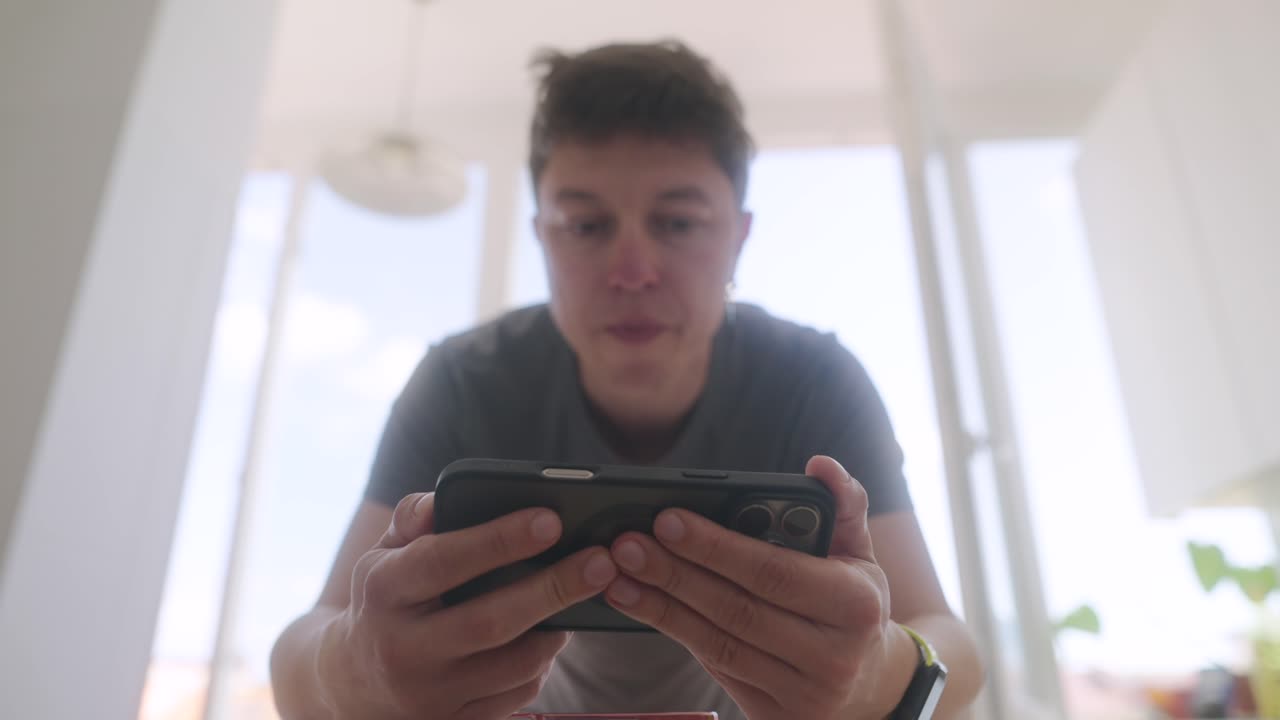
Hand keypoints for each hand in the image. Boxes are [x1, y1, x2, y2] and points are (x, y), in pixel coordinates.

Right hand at [317, 492, 618, 719]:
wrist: (351, 682)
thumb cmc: (385, 598)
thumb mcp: (383, 553)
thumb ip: (413, 517)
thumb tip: (441, 498)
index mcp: (383, 591)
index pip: (443, 561)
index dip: (499, 540)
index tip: (551, 520)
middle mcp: (401, 647)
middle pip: (490, 621)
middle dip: (553, 589)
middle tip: (601, 561)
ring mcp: (427, 694)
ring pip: (513, 665)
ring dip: (555, 630)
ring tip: (581, 595)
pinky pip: (515, 697)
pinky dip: (542, 665)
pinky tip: (550, 636)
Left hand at [602, 456, 913, 719]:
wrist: (870, 686)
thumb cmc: (852, 602)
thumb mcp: (859, 553)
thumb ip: (843, 504)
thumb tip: (821, 465)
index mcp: (855, 605)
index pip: (773, 572)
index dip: (717, 547)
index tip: (667, 518)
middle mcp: (833, 656)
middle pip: (736, 609)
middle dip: (674, 573)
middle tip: (626, 543)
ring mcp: (804, 694)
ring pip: (718, 643)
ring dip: (661, 606)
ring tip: (619, 574)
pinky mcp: (775, 716)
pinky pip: (715, 666)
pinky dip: (673, 631)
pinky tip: (639, 604)